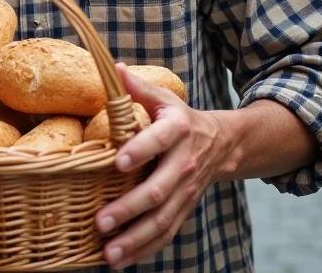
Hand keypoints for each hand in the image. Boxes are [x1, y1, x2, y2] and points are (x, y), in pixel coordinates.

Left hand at [95, 64, 223, 268]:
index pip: (158, 141)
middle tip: (100, 221)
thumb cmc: (179, 118)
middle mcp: (182, 164)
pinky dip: (145, 250)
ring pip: (162, 220)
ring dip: (135, 239)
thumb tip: (112, 67)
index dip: (140, 151)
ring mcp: (185, 192)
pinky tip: (121, 262)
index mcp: (176, 131)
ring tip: (108, 253)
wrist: (221, 143)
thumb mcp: (163, 97)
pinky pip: (166, 234)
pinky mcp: (184, 209)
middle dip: (129, 209)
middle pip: (158, 191)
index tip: (117, 163)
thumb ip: (137, 87)